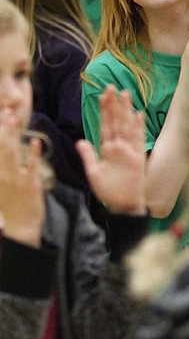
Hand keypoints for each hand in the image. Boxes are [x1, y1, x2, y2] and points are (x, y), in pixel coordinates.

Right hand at [0, 112, 44, 246]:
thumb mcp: (0, 187)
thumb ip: (2, 167)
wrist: (17, 229)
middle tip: (4, 109)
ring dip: (13, 134)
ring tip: (13, 117)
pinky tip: (35, 141)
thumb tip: (5, 151)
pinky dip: (32, 153)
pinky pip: (31, 166)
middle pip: (0, 146)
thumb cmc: (8, 208)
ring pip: (12, 152)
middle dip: (2, 127)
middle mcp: (1, 173)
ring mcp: (15, 178)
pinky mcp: (30, 184)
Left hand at [76, 86, 146, 214]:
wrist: (122, 205)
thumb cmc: (108, 191)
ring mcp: (129, 150)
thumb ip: (89, 156)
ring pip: (126, 126)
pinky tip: (138, 115)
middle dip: (114, 104)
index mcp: (106, 149)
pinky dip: (138, 127)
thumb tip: (80, 141)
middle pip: (116, 121)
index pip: (104, 125)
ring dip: (126, 110)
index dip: (103, 110)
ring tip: (125, 94)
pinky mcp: (138, 157)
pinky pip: (138, 139)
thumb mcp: (94, 173)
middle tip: (112, 87)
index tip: (102, 95)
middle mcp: (118, 146)